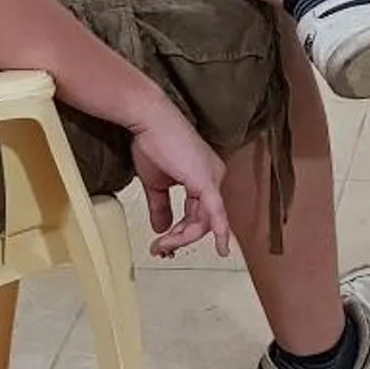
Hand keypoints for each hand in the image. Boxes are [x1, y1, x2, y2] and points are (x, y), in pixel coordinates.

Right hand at [129, 108, 231, 258]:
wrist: (148, 120)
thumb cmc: (152, 142)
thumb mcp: (157, 183)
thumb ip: (161, 206)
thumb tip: (161, 229)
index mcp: (205, 177)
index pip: (200, 214)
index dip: (182, 232)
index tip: (162, 244)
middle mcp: (215, 177)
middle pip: (204, 221)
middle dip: (181, 238)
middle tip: (160, 248)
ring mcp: (213, 178)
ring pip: (205, 222)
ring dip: (182, 237)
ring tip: (162, 245)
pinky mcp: (207, 181)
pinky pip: (216, 212)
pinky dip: (219, 232)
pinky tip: (221, 248)